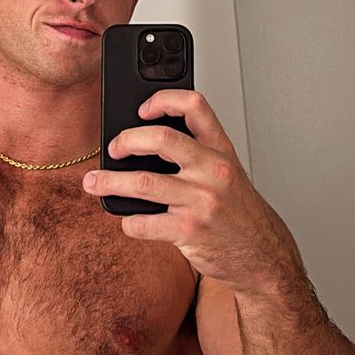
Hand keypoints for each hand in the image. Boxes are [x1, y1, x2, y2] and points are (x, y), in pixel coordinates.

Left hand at [81, 88, 305, 293]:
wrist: (261, 254)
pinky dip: (128, 222)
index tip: (142, 109)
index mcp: (221, 150)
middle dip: (126, 140)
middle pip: (161, 139)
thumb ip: (196, 152)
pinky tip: (129, 221)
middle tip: (113, 149)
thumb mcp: (226, 171)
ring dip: (109, 181)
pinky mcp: (190, 231)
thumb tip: (143, 141)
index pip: (195, 106)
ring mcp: (202, 201)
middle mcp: (213, 171)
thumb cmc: (237, 210)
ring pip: (143, 183)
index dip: (163, 100)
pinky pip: (143, 223)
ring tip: (93, 182)